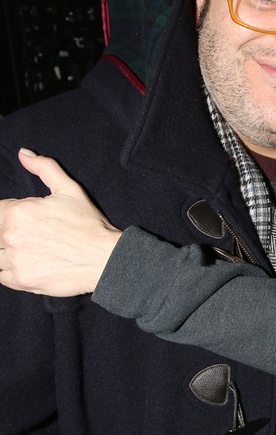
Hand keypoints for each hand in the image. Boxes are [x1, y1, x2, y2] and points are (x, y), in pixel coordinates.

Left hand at [0, 149, 121, 295]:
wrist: (105, 257)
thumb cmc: (89, 224)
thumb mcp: (70, 189)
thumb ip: (44, 168)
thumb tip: (24, 154)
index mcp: (18, 211)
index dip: (12, 214)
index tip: (30, 221)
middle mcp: (11, 235)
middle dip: (11, 233)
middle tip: (35, 236)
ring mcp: (15, 260)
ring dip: (10, 252)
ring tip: (35, 250)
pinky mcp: (21, 280)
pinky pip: (2, 276)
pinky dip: (12, 271)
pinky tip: (33, 263)